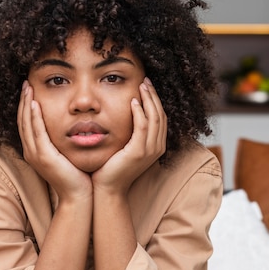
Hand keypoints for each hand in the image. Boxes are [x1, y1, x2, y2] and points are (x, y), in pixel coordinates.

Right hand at [17, 81, 91, 200]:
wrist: (79, 196)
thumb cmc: (77, 177)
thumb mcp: (66, 154)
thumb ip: (63, 141)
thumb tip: (71, 127)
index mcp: (35, 151)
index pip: (27, 124)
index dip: (26, 106)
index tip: (29, 90)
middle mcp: (31, 152)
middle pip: (23, 121)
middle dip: (23, 101)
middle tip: (25, 83)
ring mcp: (35, 155)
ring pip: (26, 124)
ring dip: (27, 104)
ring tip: (28, 87)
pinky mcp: (44, 157)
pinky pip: (37, 132)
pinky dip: (35, 117)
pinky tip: (35, 103)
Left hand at [92, 77, 166, 193]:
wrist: (108, 188)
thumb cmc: (112, 168)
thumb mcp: (125, 147)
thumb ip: (130, 133)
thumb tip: (125, 114)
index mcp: (156, 146)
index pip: (160, 117)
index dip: (155, 100)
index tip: (147, 86)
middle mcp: (157, 147)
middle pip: (160, 114)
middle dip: (154, 96)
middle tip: (146, 80)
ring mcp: (150, 150)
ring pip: (154, 118)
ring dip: (148, 99)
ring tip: (141, 85)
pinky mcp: (139, 151)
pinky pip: (142, 126)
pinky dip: (140, 112)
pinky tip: (133, 101)